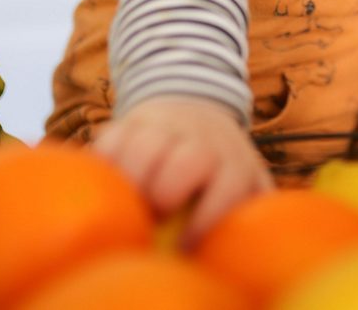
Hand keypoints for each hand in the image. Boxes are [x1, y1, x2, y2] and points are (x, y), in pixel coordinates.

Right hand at [95, 95, 274, 246]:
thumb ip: (254, 211)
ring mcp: (166, 126)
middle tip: (155, 216)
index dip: (208, 218)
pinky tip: (104, 185)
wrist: (198, 107)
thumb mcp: (247, 180)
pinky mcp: (132, 121)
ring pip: (145, 145)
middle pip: (190, 159)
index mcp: (233, 161)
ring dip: (131, 178)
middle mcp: (202, 139)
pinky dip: (103, 163)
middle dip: (168, 191)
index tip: (185, 246)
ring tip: (125, 205)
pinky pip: (112, 137)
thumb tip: (252, 249)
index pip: (230, 184)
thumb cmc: (222, 163)